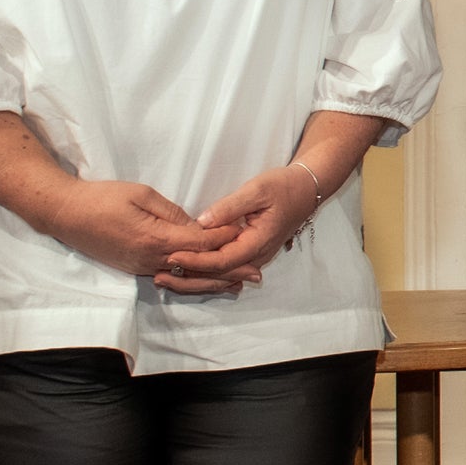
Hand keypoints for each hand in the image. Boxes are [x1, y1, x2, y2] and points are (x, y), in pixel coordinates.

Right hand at [34, 175, 241, 281]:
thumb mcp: (142, 194)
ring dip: (212, 281)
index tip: (248, 234)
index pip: (200, 242)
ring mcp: (140, 267)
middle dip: (228, 271)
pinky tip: (202, 280)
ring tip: (237, 285)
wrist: (65, 214)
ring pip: (184, 277)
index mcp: (155, 239)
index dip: (225, 238)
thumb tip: (196, 225)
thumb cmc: (102, 198)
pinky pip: (168, 276)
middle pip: (197, 268)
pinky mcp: (133, 268)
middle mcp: (150, 260)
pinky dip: (190, 279)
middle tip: (256, 275)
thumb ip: (172, 212)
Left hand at [159, 163, 321, 293]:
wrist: (306, 190)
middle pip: (219, 275)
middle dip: (189, 276)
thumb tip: (202, 222)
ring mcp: (254, 257)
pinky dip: (204, 271)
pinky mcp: (250, 252)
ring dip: (194, 277)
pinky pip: (225, 267)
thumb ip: (229, 207)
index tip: (172, 255)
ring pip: (221, 274)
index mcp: (258, 243)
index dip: (196, 261)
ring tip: (165, 277)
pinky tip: (185, 270)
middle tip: (159, 274)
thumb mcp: (256, 190)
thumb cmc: (282, 187)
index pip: (222, 261)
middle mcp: (256, 256)